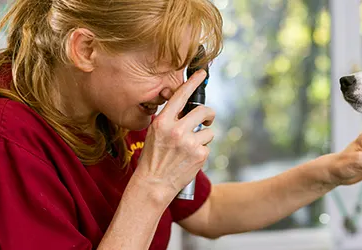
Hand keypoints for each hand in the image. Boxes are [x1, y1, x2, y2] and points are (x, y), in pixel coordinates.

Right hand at [135, 70, 214, 192]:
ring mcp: (189, 142)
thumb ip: (170, 120)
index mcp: (162, 122)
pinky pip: (207, 145)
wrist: (153, 184)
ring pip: (208, 131)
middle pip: (203, 111)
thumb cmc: (153, 158)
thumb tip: (188, 110)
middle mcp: (176, 130)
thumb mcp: (155, 134)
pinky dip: (202, 151)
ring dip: (203, 137)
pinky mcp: (199, 154)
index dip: (193, 82)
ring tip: (189, 148)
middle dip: (208, 114)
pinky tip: (190, 158)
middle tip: (207, 120)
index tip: (202, 73)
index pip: (180, 96)